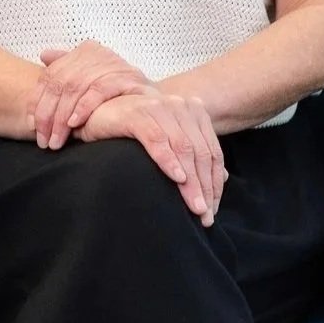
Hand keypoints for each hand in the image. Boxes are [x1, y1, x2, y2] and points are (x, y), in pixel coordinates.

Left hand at [31, 40, 154, 149]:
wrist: (158, 107)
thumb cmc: (120, 98)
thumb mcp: (90, 84)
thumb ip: (67, 70)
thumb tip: (44, 54)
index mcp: (87, 51)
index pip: (52, 75)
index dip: (37, 100)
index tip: (32, 125)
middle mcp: (100, 53)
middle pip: (61, 82)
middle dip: (48, 114)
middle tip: (43, 140)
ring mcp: (116, 64)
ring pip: (76, 86)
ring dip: (62, 117)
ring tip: (56, 139)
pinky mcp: (130, 78)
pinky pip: (100, 89)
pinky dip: (85, 106)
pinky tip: (74, 123)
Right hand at [75, 90, 227, 227]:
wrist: (99, 110)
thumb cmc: (135, 128)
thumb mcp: (169, 138)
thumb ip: (194, 153)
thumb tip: (224, 177)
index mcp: (192, 111)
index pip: (212, 152)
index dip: (215, 183)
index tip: (213, 209)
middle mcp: (179, 106)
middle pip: (200, 153)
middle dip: (205, 187)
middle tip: (205, 216)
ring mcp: (159, 108)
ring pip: (183, 149)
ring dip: (191, 182)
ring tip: (195, 207)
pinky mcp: (137, 114)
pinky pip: (157, 140)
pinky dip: (169, 160)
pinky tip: (177, 178)